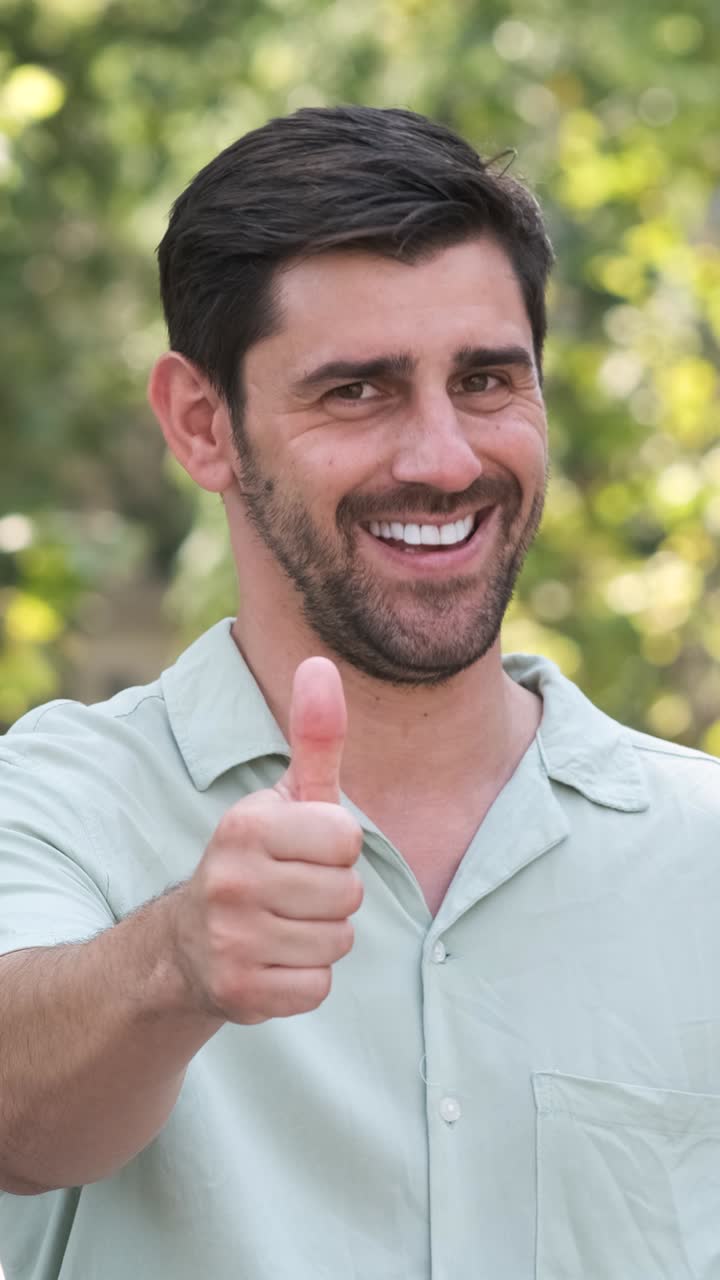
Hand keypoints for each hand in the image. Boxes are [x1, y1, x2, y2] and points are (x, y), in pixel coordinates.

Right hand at [172, 658, 363, 1023]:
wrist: (186, 944)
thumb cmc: (258, 859)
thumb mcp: (286, 797)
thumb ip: (315, 735)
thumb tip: (320, 662)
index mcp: (246, 825)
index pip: (347, 838)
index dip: (336, 848)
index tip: (302, 852)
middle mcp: (231, 880)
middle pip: (349, 894)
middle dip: (332, 896)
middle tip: (291, 894)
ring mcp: (231, 939)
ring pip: (338, 942)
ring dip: (320, 938)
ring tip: (282, 925)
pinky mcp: (238, 992)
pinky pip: (319, 987)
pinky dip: (305, 979)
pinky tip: (273, 961)